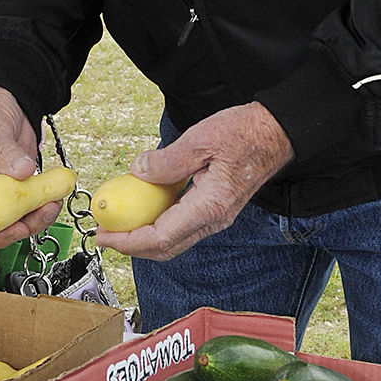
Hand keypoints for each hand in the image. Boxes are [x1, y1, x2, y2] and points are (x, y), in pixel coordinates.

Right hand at [0, 86, 52, 249]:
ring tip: (46, 209)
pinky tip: (51, 201)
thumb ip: (4, 151)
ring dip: (27, 224)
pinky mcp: (14, 191)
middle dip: (1, 233)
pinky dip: (39, 212)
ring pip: (5, 224)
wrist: (11, 102)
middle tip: (22, 228)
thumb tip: (22, 171)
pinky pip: (24, 211)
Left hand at [95, 102, 292, 259]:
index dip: (128, 241)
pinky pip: (181, 225)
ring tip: (120, 224)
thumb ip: (166, 161)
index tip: (104, 235)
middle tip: (104, 235)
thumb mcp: (200, 140)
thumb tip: (138, 172)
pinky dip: (158, 224)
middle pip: (165, 248)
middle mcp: (213, 219)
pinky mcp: (215, 208)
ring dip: (144, 237)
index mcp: (209, 207)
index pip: (160, 238)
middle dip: (131, 246)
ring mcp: (216, 216)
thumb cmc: (246, 134)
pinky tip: (143, 209)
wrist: (276, 132)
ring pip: (173, 240)